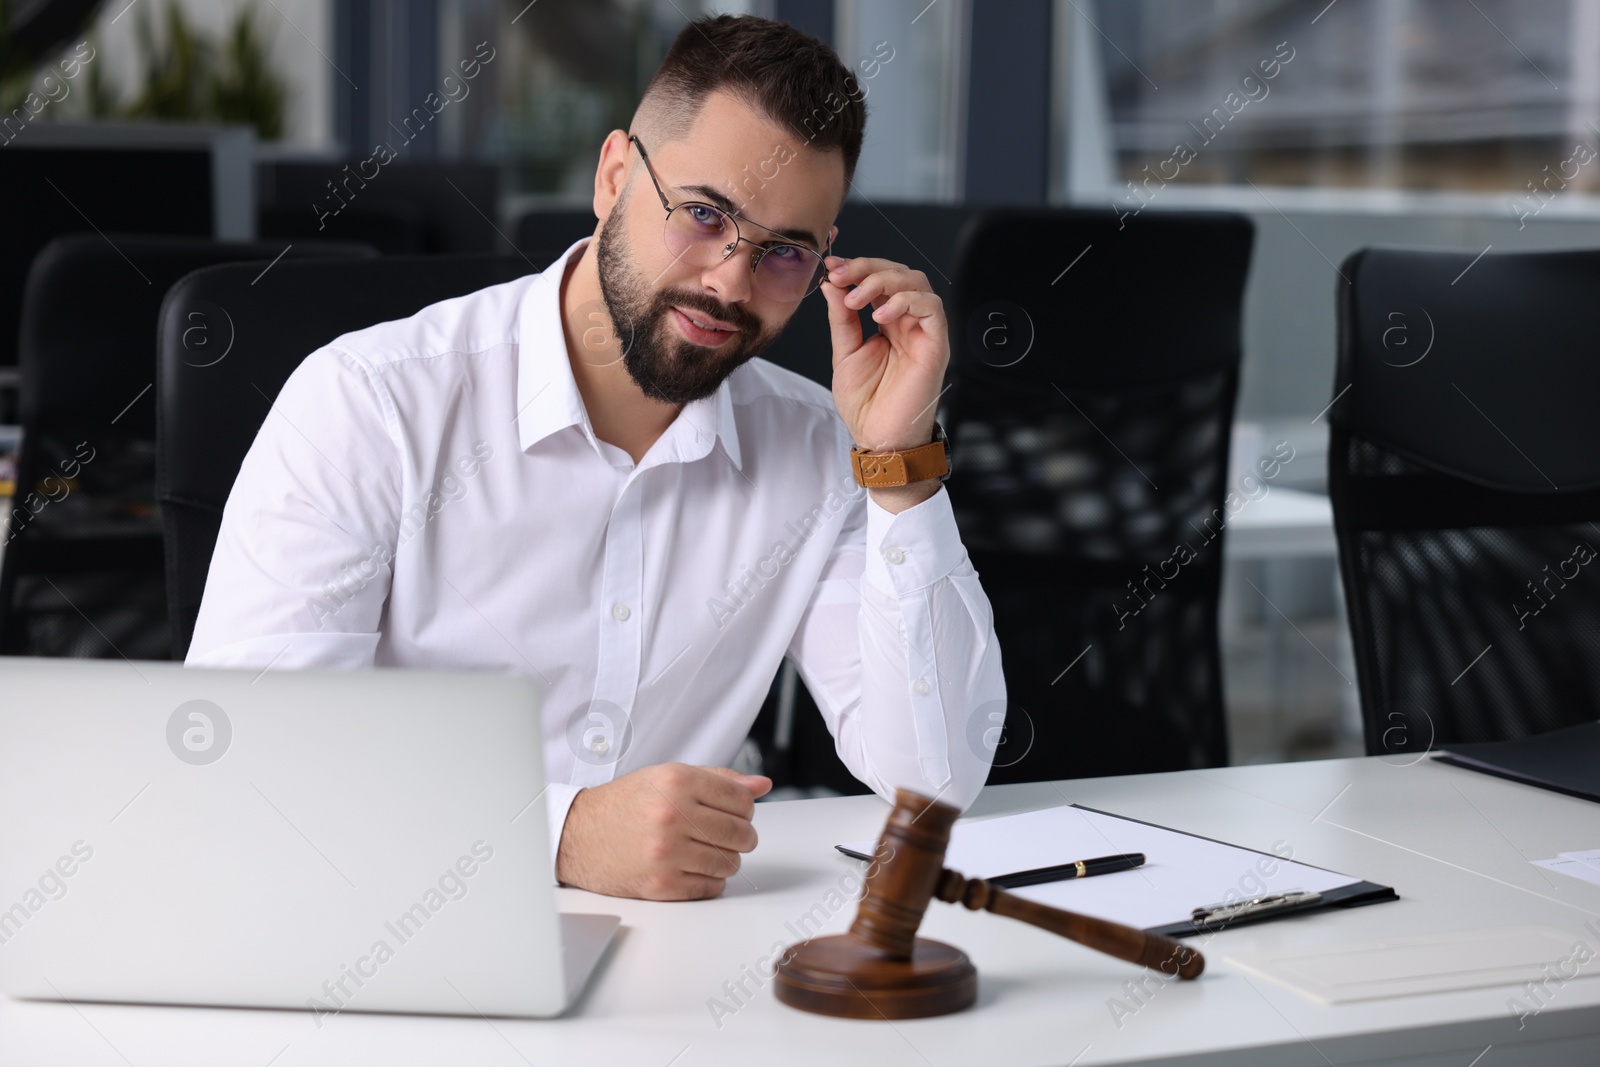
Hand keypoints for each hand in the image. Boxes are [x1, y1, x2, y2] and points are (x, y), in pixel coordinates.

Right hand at [555, 763, 772, 899]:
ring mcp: (667, 852)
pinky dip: (710, 880)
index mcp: (677, 782)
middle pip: (741, 833)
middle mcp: (672, 815)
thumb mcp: (667, 777)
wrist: (578, 835)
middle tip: (728, 834)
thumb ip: (718, 779)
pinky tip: (693, 867)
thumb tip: (760, 784)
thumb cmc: (623, 805)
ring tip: (706, 850)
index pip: (742, 800)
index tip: (738, 812)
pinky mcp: (661, 884)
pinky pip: (710, 887)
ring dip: (726, 859)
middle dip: (742, 836)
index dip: (746, 809)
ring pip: (730, 863)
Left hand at [821, 255, 949, 452]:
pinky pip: (932, 308)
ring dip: (884, 281)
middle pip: (900, 273)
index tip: (833, 266)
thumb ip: (842, 318)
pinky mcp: (936, 344)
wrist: (879, 437)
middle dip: (868, 267)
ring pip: (917, 282)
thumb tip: (833, 285)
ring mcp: (923, 332)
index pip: (879, 280)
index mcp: (887, 322)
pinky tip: (880, 315)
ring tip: (856, 298)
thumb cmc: (865, 404)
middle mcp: (907, 322)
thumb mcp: (844, 353)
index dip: (858, 268)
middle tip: (842, 274)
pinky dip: (906, 301)